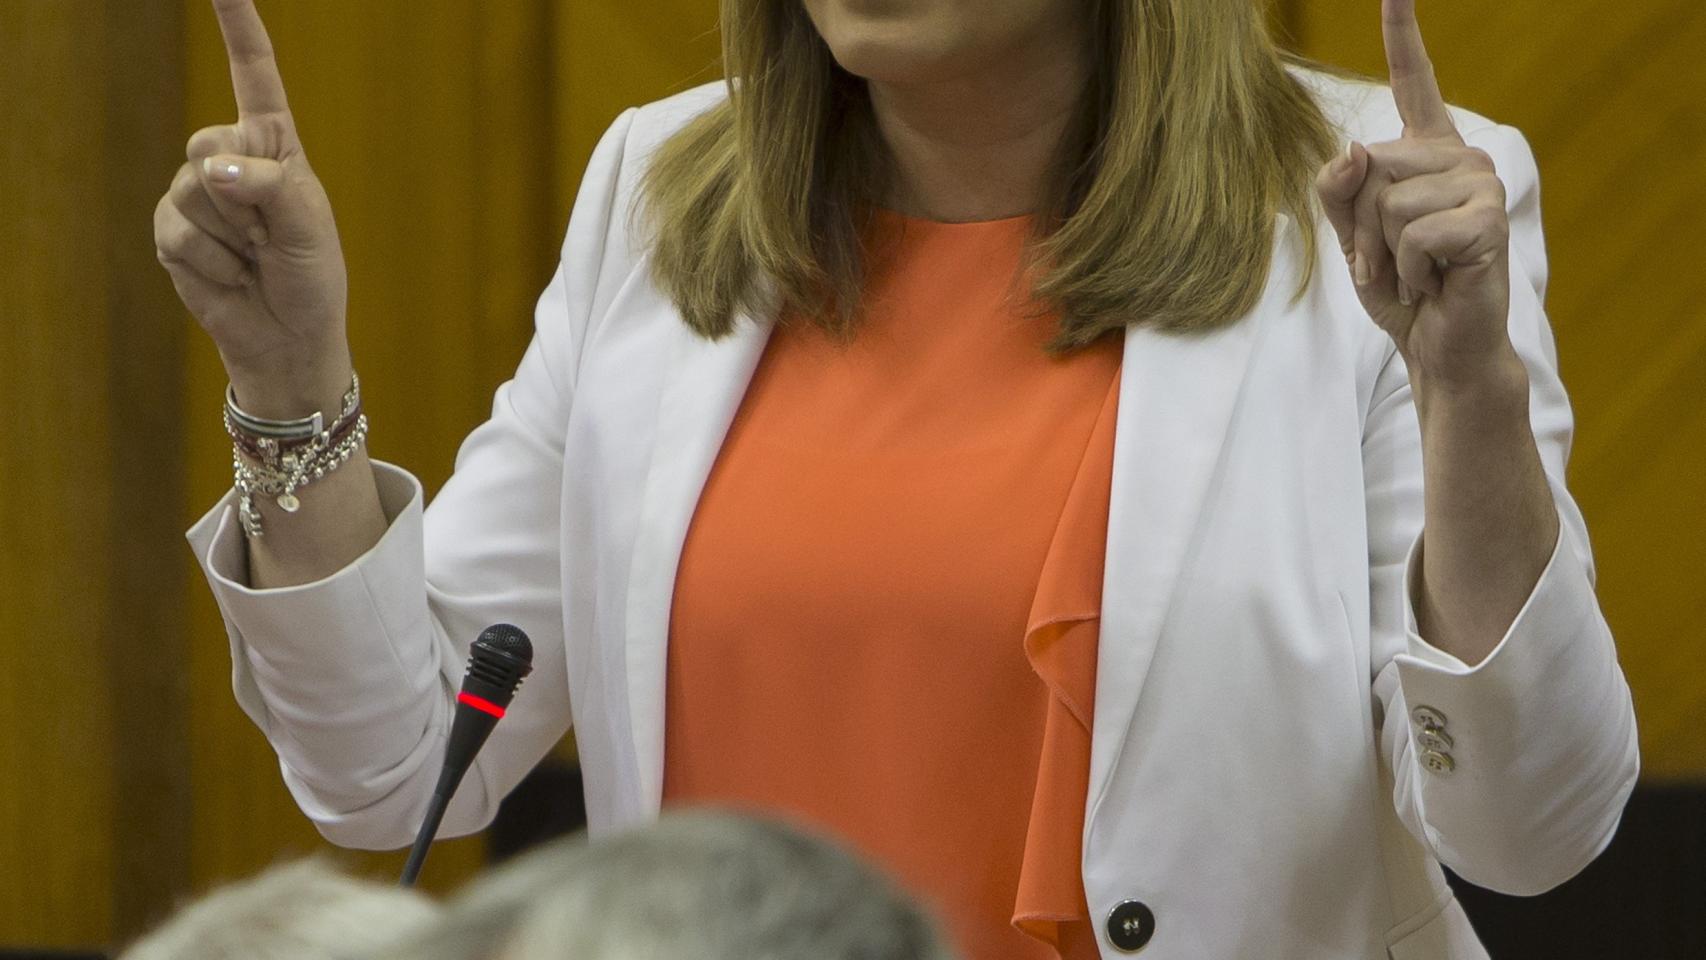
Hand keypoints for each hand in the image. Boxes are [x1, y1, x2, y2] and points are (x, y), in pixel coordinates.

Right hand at [153, 0, 349, 415]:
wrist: (287, 335)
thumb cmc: (311, 277)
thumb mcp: (310, 228)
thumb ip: (272, 187)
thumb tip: (213, 168)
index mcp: (275, 144)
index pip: (254, 75)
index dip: (238, 28)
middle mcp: (232, 159)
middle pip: (209, 144)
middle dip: (243, 197)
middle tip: (271, 237)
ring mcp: (196, 193)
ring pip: (193, 190)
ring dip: (231, 236)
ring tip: (254, 258)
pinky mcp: (172, 230)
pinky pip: (177, 230)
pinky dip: (211, 261)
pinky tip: (231, 275)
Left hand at [1315, 0, 1517, 390]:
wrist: (1438, 344)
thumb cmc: (1399, 289)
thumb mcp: (1350, 237)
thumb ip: (1338, 191)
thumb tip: (1354, 150)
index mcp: (1426, 153)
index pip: (1413, 83)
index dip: (1404, 34)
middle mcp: (1459, 157)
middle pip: (1372, 164)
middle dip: (1360, 226)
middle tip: (1388, 262)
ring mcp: (1479, 184)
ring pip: (1389, 200)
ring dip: (1384, 252)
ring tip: (1414, 273)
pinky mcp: (1487, 219)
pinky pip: (1413, 233)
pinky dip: (1409, 269)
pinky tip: (1435, 283)